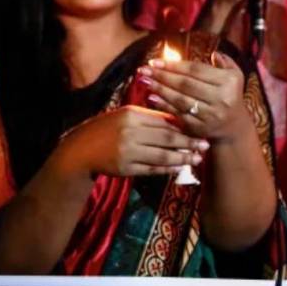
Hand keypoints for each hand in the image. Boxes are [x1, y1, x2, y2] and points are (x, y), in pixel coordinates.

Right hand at [58, 105, 207, 177]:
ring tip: (196, 159)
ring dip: (181, 159)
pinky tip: (178, 168)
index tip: (199, 130)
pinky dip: (167, 169)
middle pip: (166, 139)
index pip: (163, 122)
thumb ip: (149, 117)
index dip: (183, 127)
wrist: (82, 149)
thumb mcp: (125, 116)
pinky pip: (151, 169)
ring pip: (161, 156)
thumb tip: (177, 120)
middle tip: (204, 146)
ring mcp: (128, 152)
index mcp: (132, 115)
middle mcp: (130, 133)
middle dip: (188, 143)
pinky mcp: (126, 168)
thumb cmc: (107, 128)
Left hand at [138, 52, 248, 140]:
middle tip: (144, 69)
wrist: (233, 128)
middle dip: (162, 76)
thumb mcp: (235, 76)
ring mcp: (210, 115)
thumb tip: (214, 53)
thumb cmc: (230, 95)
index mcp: (228, 82)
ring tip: (145, 81)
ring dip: (160, 89)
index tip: (155, 61)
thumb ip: (225, 62)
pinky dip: (164, 106)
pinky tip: (151, 98)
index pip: (196, 70)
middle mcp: (221, 99)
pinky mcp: (200, 128)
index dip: (174, 65)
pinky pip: (179, 114)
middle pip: (185, 84)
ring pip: (180, 99)